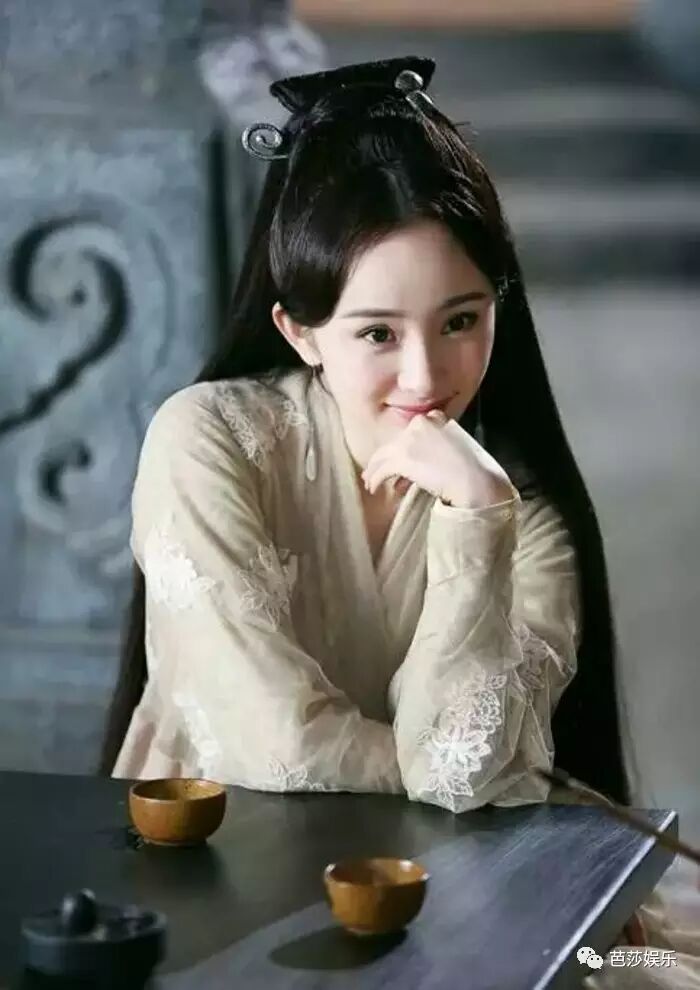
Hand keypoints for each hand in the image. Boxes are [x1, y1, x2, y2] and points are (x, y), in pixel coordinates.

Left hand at [361, 410, 514, 509]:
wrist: (475, 481)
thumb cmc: (472, 470)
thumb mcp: (455, 448)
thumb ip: (435, 448)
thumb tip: (418, 465)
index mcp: (434, 418)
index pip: (409, 434)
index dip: (401, 451)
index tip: (400, 466)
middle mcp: (419, 424)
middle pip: (393, 443)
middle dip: (383, 460)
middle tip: (375, 473)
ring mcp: (410, 440)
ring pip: (384, 455)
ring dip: (375, 471)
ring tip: (371, 483)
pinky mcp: (403, 457)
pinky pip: (382, 469)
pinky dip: (375, 479)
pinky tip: (373, 487)